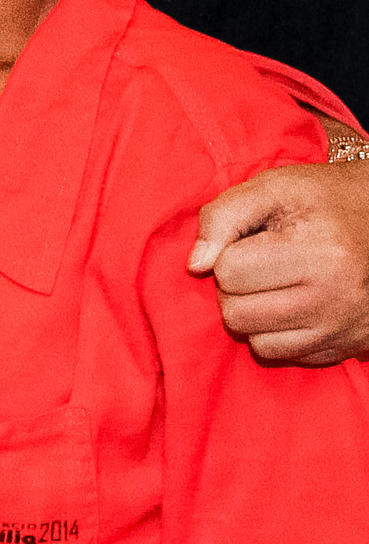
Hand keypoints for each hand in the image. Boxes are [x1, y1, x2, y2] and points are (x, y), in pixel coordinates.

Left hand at [193, 159, 368, 366]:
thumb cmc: (325, 200)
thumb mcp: (273, 188)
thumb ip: (222, 216)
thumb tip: (196, 266)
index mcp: (319, 253)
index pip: (229, 272)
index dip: (228, 253)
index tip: (253, 240)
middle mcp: (334, 298)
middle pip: (236, 314)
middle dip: (235, 288)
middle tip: (260, 265)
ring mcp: (342, 329)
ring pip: (256, 343)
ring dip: (254, 314)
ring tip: (278, 284)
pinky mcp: (346, 348)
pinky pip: (284, 355)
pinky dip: (277, 334)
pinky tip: (294, 305)